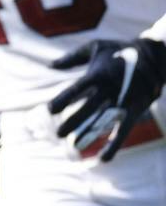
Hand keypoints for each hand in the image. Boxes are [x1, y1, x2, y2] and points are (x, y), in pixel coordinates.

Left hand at [49, 39, 165, 162]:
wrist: (158, 53)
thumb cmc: (121, 50)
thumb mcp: (97, 47)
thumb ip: (72, 57)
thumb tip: (50, 65)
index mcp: (99, 74)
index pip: (78, 89)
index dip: (64, 99)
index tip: (49, 110)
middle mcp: (110, 88)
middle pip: (88, 108)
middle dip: (73, 121)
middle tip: (57, 134)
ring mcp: (124, 100)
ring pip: (104, 121)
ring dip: (89, 135)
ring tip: (74, 147)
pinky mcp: (136, 109)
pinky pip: (124, 129)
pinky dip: (114, 144)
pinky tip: (103, 158)